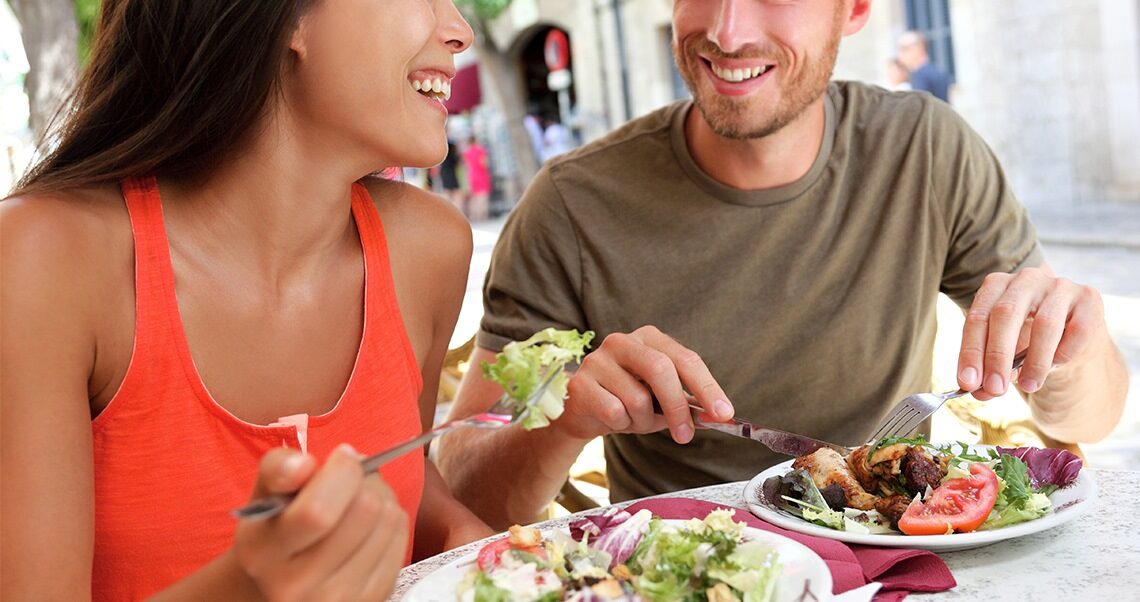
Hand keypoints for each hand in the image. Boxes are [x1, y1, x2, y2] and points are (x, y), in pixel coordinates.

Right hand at [232, 445, 408, 600]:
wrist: (285, 578)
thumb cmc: (278, 526)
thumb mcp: (265, 493)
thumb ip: (278, 469)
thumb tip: (304, 465)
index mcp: (263, 554)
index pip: (317, 512)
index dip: (342, 472)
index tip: (342, 456)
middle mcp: (298, 586)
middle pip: (365, 510)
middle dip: (365, 479)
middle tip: (352, 478)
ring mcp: (339, 598)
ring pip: (389, 519)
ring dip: (381, 495)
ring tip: (358, 499)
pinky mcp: (372, 598)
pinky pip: (401, 537)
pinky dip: (390, 519)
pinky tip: (369, 524)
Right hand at [557, 325, 734, 442]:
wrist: (581, 412)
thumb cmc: (626, 401)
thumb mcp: (660, 401)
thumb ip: (689, 405)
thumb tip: (718, 417)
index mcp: (649, 338)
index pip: (685, 359)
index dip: (707, 387)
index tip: (723, 413)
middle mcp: (622, 341)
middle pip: (661, 370)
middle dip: (678, 407)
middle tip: (685, 435)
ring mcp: (598, 360)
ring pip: (637, 398)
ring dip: (643, 421)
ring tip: (633, 420)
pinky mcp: (581, 383)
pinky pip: (614, 411)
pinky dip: (620, 424)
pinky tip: (612, 419)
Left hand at [958, 267, 1105, 399]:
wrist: (1069, 338)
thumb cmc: (1026, 343)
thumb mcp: (1003, 354)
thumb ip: (989, 371)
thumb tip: (978, 391)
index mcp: (996, 285)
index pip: (978, 317)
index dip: (971, 351)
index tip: (967, 382)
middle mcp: (1026, 279)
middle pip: (1006, 314)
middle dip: (997, 355)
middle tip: (994, 388)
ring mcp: (1060, 286)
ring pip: (1045, 324)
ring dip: (1034, 361)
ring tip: (1028, 386)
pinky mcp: (1089, 299)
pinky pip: (1078, 330)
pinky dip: (1065, 353)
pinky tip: (1057, 364)